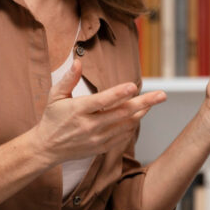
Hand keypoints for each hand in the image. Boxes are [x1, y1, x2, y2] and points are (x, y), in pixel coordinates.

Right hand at [32, 59, 165, 165]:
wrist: (47, 148)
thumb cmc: (52, 118)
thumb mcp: (54, 96)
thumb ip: (68, 79)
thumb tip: (78, 61)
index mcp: (78, 110)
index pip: (102, 101)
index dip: (118, 93)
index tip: (133, 86)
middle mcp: (90, 126)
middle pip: (122, 113)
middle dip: (144, 103)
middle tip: (162, 95)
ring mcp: (97, 139)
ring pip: (126, 125)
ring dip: (142, 113)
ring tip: (154, 102)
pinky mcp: (101, 147)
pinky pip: (123, 136)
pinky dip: (133, 125)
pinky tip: (139, 115)